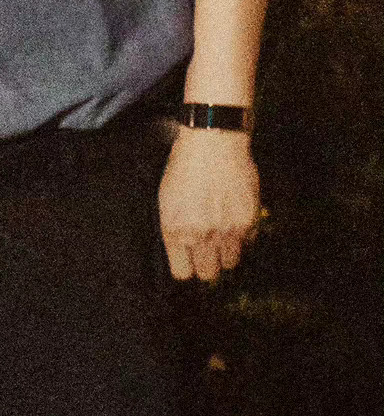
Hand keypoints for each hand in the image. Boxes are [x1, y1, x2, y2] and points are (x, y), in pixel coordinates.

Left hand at [158, 129, 261, 282]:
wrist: (214, 142)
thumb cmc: (185, 167)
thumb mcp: (167, 200)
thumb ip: (175, 231)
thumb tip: (184, 253)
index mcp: (176, 231)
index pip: (183, 273)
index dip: (187, 267)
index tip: (190, 262)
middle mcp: (201, 236)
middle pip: (208, 273)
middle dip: (207, 265)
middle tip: (208, 252)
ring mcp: (227, 230)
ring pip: (231, 263)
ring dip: (227, 252)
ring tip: (223, 234)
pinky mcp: (249, 221)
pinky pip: (248, 244)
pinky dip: (243, 236)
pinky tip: (235, 218)